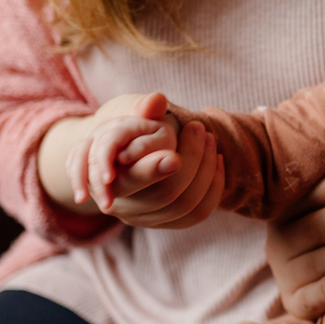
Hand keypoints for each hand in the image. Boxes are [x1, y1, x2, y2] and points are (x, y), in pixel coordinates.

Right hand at [39, 93, 224, 228]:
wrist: (117, 151)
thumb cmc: (120, 126)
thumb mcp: (122, 111)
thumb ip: (138, 108)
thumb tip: (157, 101)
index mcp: (107, 179)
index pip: (133, 180)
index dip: (154, 170)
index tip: (174, 155)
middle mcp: (122, 206)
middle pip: (165, 194)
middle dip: (189, 159)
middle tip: (198, 127)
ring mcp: (144, 219)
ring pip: (185, 206)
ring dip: (205, 171)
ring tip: (209, 138)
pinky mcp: (165, 222)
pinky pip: (197, 214)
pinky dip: (213, 188)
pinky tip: (217, 160)